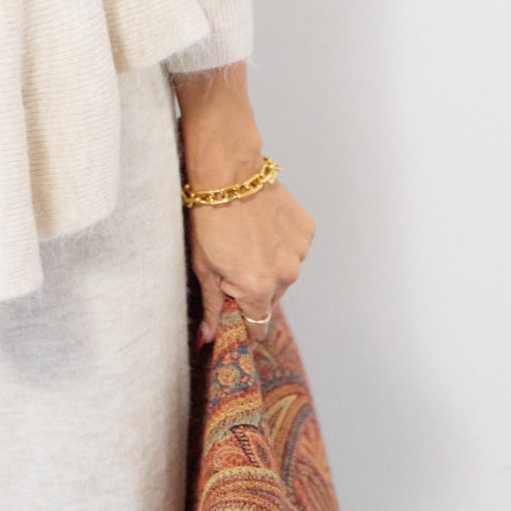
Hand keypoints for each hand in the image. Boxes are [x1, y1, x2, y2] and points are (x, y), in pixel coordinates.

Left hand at [187, 178, 315, 350]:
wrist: (228, 173)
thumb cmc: (209, 218)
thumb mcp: (204, 267)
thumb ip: (212, 306)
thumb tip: (209, 336)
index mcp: (258, 289)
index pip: (258, 326)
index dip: (244, 321)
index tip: (234, 308)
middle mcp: (286, 275)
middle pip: (271, 296)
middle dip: (254, 287)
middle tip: (233, 261)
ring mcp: (299, 251)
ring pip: (284, 270)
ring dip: (269, 262)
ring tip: (247, 237)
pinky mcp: (306, 229)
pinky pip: (294, 246)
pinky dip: (281, 241)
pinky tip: (262, 224)